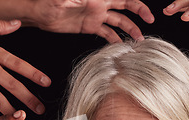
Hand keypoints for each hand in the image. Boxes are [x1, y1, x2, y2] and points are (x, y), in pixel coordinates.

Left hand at [29, 0, 154, 42]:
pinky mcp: (88, 26)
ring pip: (117, 22)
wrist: (39, 12)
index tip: (147, 14)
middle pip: (124, 8)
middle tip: (149, 23)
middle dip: (138, 14)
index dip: (136, 5)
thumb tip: (92, 0)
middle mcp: (99, 5)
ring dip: (128, 30)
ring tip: (138, 41)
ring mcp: (95, 16)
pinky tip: (120, 45)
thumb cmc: (49, 0)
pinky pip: (105, 33)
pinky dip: (114, 39)